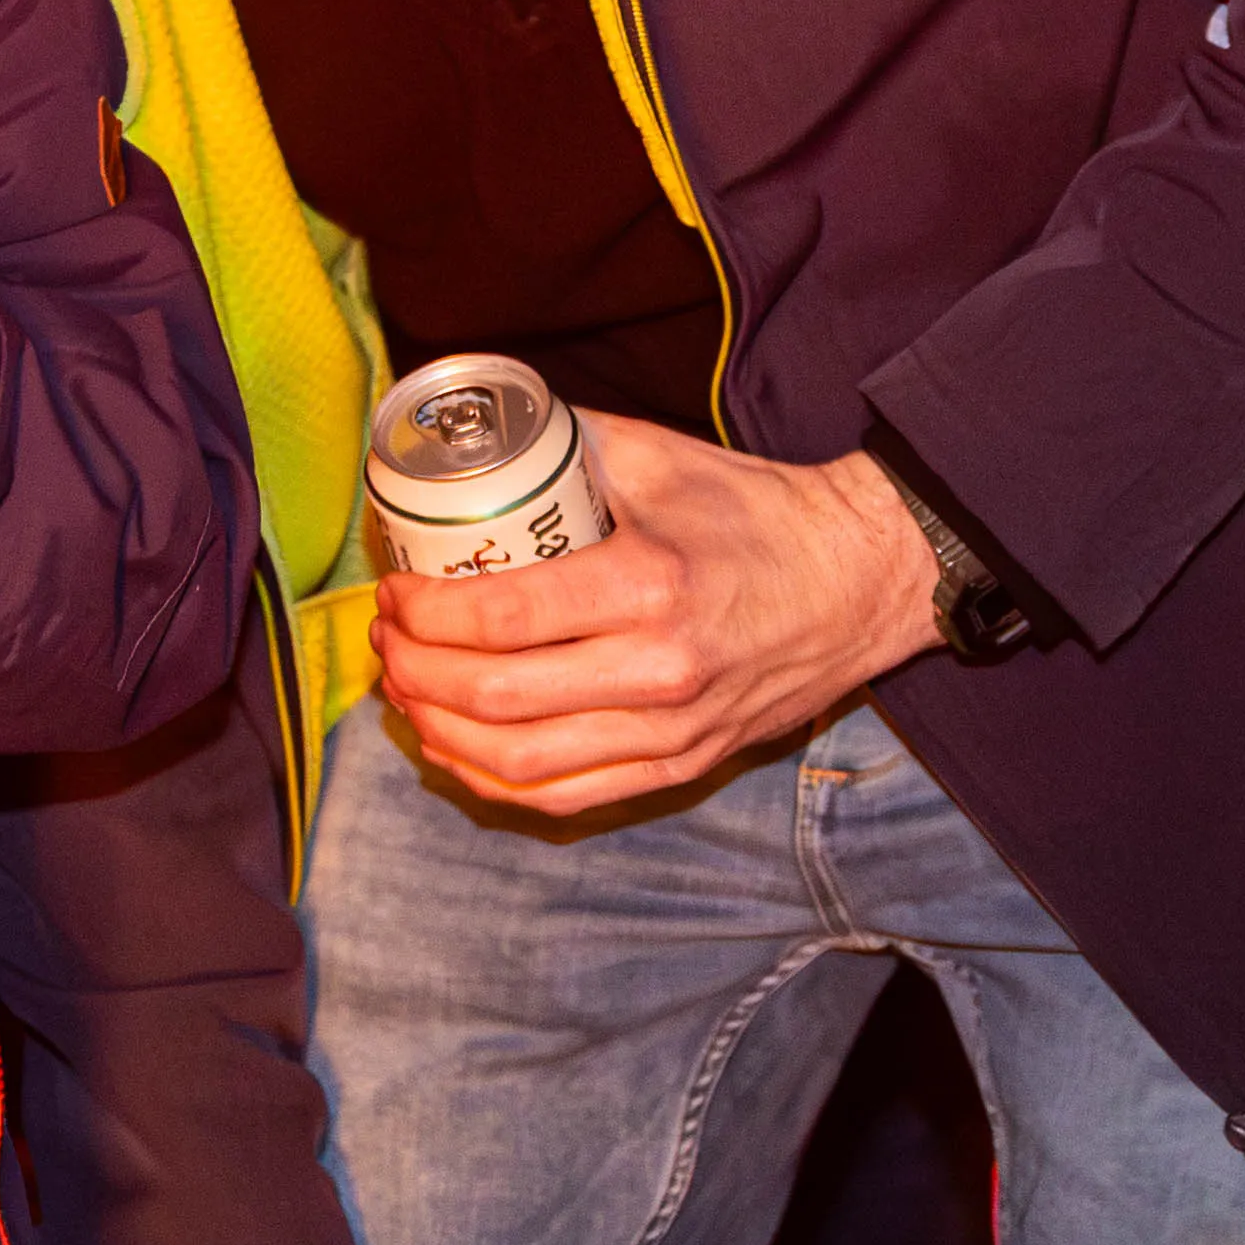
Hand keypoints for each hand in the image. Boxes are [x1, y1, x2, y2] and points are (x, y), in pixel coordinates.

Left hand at [366, 416, 942, 813]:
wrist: (858, 580)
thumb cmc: (752, 511)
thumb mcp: (655, 455)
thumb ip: (557, 448)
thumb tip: (462, 446)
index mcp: (648, 584)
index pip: (502, 617)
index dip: (425, 611)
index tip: (394, 588)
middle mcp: (660, 670)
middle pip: (497, 698)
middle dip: (414, 671)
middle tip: (385, 636)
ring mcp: (675, 731)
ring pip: (522, 763)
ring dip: (440, 730)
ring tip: (406, 689)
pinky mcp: (684, 766)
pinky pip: (567, 798)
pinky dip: (494, 780)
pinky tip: (456, 746)